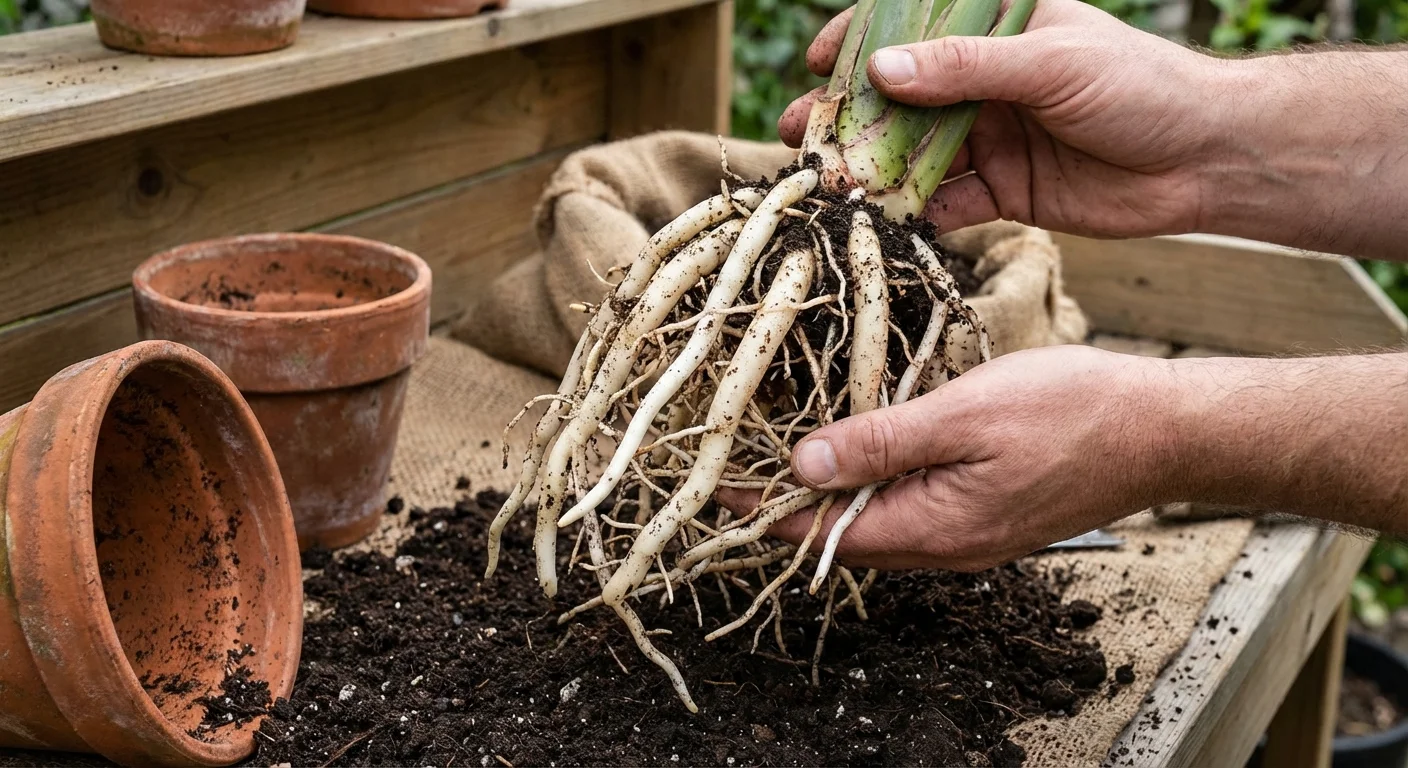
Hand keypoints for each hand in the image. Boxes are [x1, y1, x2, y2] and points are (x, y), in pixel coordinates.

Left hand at [719, 346, 1181, 570]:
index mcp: (931, 530)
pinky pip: (912, 507)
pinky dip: (874, 481)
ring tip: (786, 446)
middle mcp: (945, 547)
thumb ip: (879, 443)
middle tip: (740, 456)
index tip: (715, 480)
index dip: (764, 508)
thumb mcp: (961, 415)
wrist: (1165, 431)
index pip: (820, 533)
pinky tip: (864, 444)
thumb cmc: (1073, 414)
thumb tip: (802, 466)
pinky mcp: (987, 515)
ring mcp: (969, 535)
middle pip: (842, 535)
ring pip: (876, 521)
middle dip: (788, 502)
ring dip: (831, 491)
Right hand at [778, 0, 1232, 238]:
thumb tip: (881, 70)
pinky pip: (948, 202)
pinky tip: (891, 220)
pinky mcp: (1005, 190)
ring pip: (917, 152)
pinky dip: (919, 212)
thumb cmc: (1140, 87)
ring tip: (833, 184)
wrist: (1205, 159)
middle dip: (852, 115)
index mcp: (1000, 31)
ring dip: (876, 168)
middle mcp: (988, 83)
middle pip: (903, 97)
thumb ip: (965, 71)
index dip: (861, 39)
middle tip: (803, 134)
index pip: (915, 25)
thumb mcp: (1049, 64)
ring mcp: (992, 137)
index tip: (818, 63)